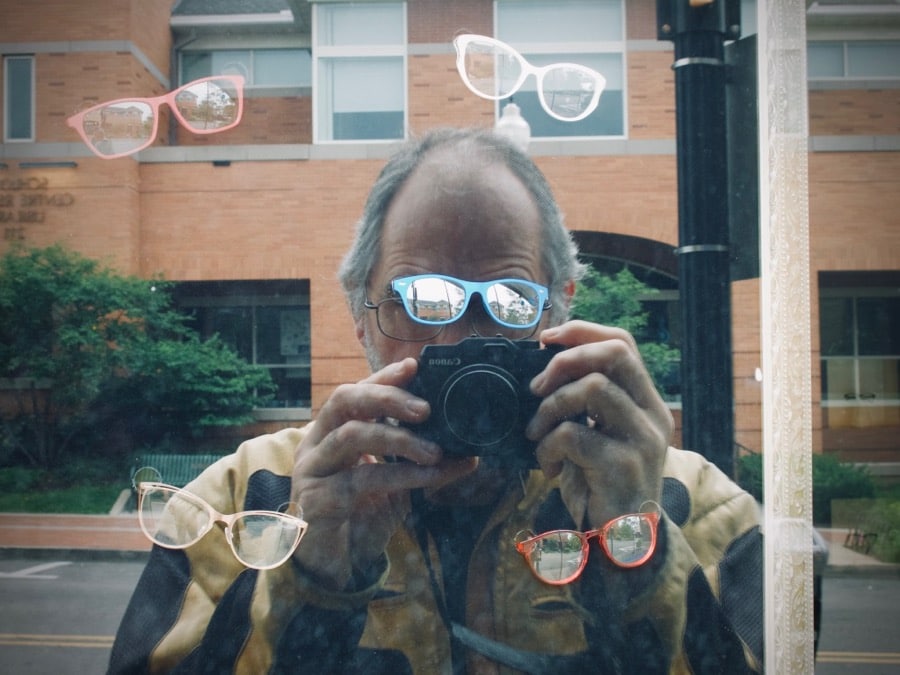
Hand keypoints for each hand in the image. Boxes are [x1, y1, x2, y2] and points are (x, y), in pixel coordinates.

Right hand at [290, 357, 476, 590]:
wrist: (332, 567)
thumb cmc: (360, 518)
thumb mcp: (395, 485)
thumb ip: (419, 463)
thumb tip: (466, 451)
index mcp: (330, 432)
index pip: (354, 392)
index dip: (383, 378)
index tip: (414, 367)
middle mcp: (315, 444)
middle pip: (344, 400)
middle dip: (388, 398)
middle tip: (426, 409)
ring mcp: (312, 469)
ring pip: (352, 435)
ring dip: (399, 439)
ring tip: (435, 450)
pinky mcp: (317, 499)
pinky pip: (362, 478)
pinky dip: (400, 474)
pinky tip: (426, 476)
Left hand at [526, 321, 673, 529]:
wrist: (622, 538)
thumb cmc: (602, 482)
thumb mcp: (597, 434)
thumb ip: (584, 403)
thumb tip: (542, 370)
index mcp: (645, 401)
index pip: (623, 343)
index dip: (583, 331)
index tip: (546, 339)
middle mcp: (652, 415)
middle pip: (615, 354)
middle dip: (566, 360)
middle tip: (537, 387)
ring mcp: (642, 439)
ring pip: (593, 389)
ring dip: (551, 407)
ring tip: (536, 432)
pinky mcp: (623, 465)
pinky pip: (575, 435)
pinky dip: (548, 446)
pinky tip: (546, 465)